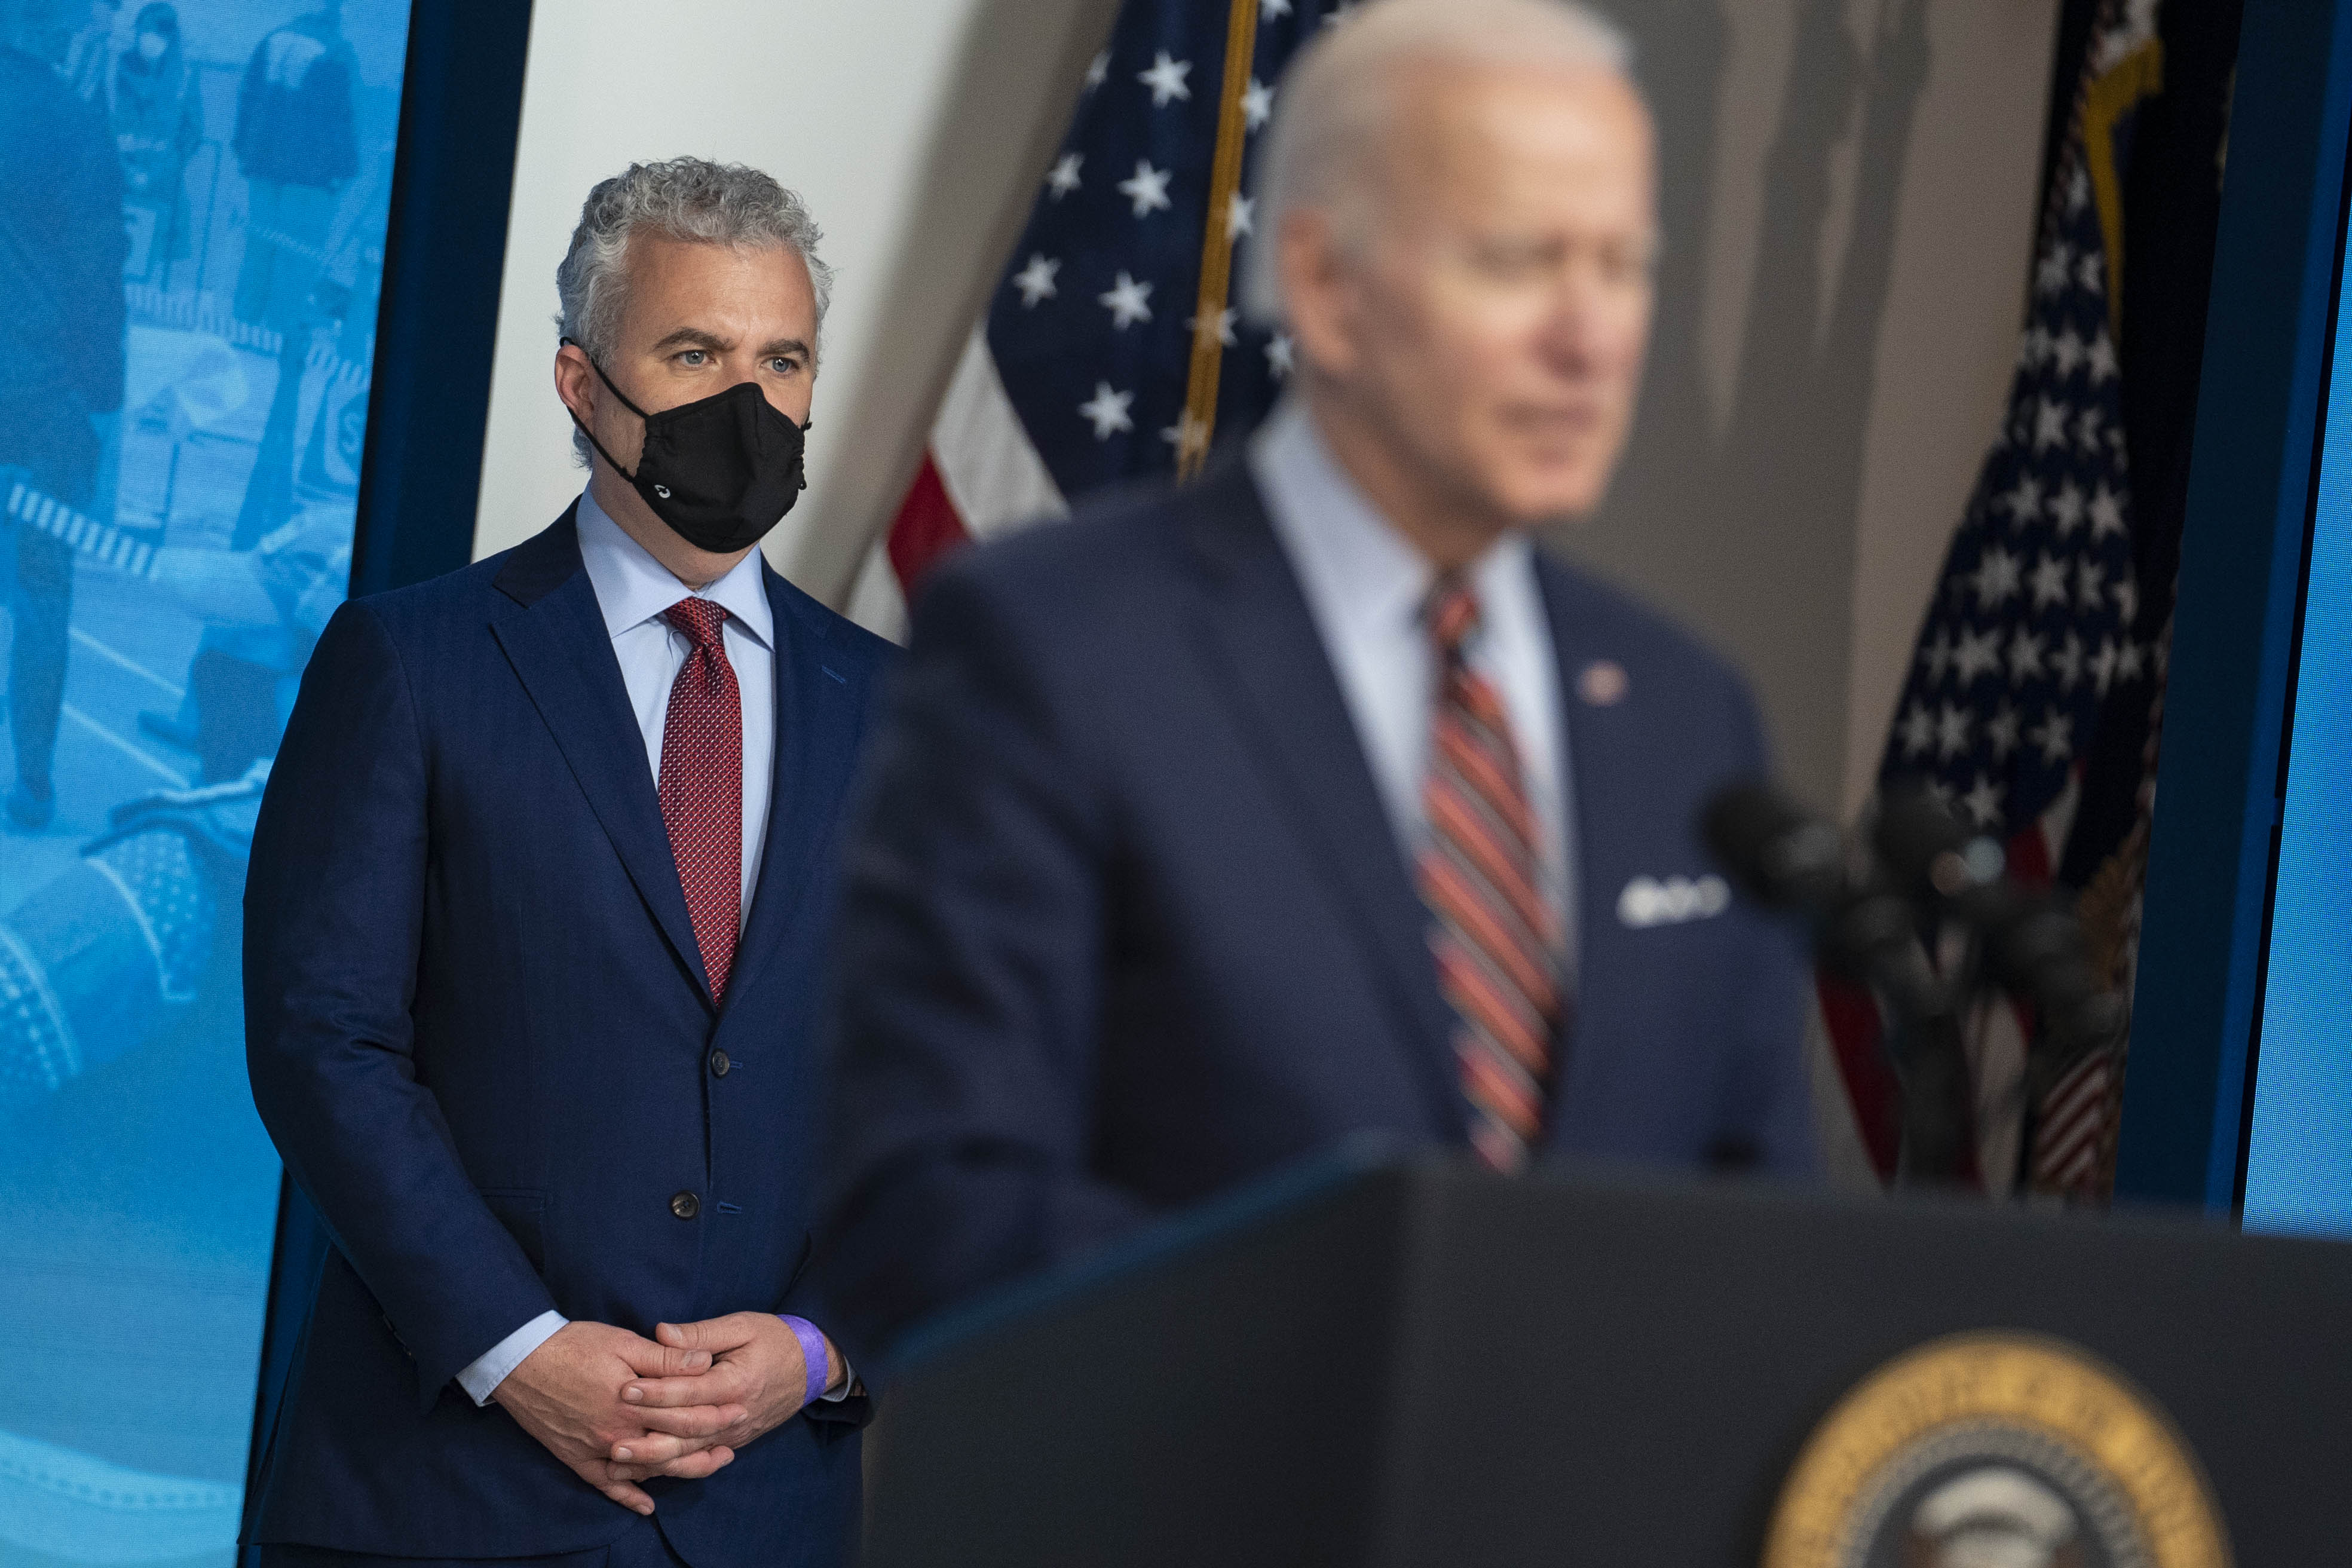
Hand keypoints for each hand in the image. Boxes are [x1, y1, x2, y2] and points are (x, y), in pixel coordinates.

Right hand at [493, 1320, 746, 1513]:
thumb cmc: (573, 1345)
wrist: (519, 1360)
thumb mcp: (624, 1342)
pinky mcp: (576, 1458)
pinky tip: (647, 1506)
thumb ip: (665, 1358)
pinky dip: (628, 1497)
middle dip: (706, 1446)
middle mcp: (617, 1434)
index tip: (739, 1410)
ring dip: (679, 1471)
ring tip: (708, 1467)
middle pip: (672, 1447)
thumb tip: (705, 1363)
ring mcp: (596, 1450)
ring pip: (646, 1470)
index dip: (715, 1414)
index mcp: (634, 1404)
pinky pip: (606, 1485)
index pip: (685, 1415)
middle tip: (733, 1446)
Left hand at [606, 1312, 843, 1481]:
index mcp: (735, 1382)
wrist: (813, 1367)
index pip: (689, 1392)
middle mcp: (733, 1415)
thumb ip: (702, 1333)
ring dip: (652, 1461)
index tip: (624, 1388)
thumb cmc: (775, 1339)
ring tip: (618, 1463)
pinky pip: (698, 1461)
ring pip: (689, 1454)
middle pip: (685, 1432)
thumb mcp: (743, 1325)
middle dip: (646, 1436)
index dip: (655, 1391)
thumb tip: (662, 1332)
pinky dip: (671, 1468)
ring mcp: (733, 1434)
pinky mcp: (732, 1442)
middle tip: (610, 1437)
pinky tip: (645, 1471)